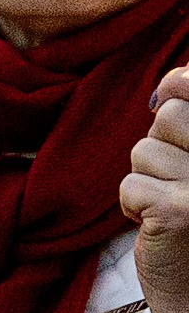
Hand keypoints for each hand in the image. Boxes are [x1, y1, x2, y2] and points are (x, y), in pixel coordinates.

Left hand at [127, 63, 188, 312]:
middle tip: (177, 181)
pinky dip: (133, 206)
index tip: (166, 97)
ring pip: (144, 152)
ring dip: (147, 179)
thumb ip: (187, 125)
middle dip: (159, 147)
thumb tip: (165, 87)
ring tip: (173, 207)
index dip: (178, 86)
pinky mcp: (180, 212)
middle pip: (168, 117)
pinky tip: (159, 226)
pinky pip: (130, 184)